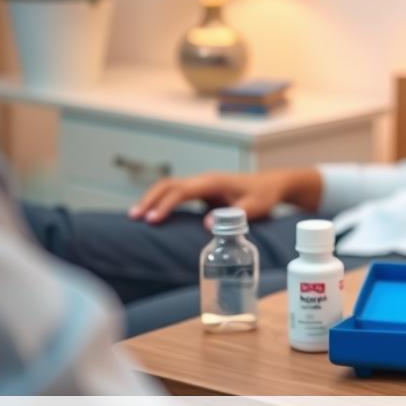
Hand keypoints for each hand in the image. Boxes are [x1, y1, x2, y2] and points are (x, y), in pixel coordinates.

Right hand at [128, 168, 321, 227]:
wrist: (272, 185)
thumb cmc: (265, 195)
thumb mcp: (256, 207)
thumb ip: (236, 216)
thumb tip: (207, 225)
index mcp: (213, 182)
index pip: (182, 191)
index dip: (166, 204)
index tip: (152, 220)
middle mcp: (203, 180)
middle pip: (168, 185)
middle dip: (149, 199)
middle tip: (134, 217)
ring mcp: (200, 185)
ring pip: (168, 187)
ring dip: (151, 199)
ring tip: (134, 217)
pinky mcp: (200, 192)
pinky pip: (175, 193)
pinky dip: (160, 201)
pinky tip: (149, 215)